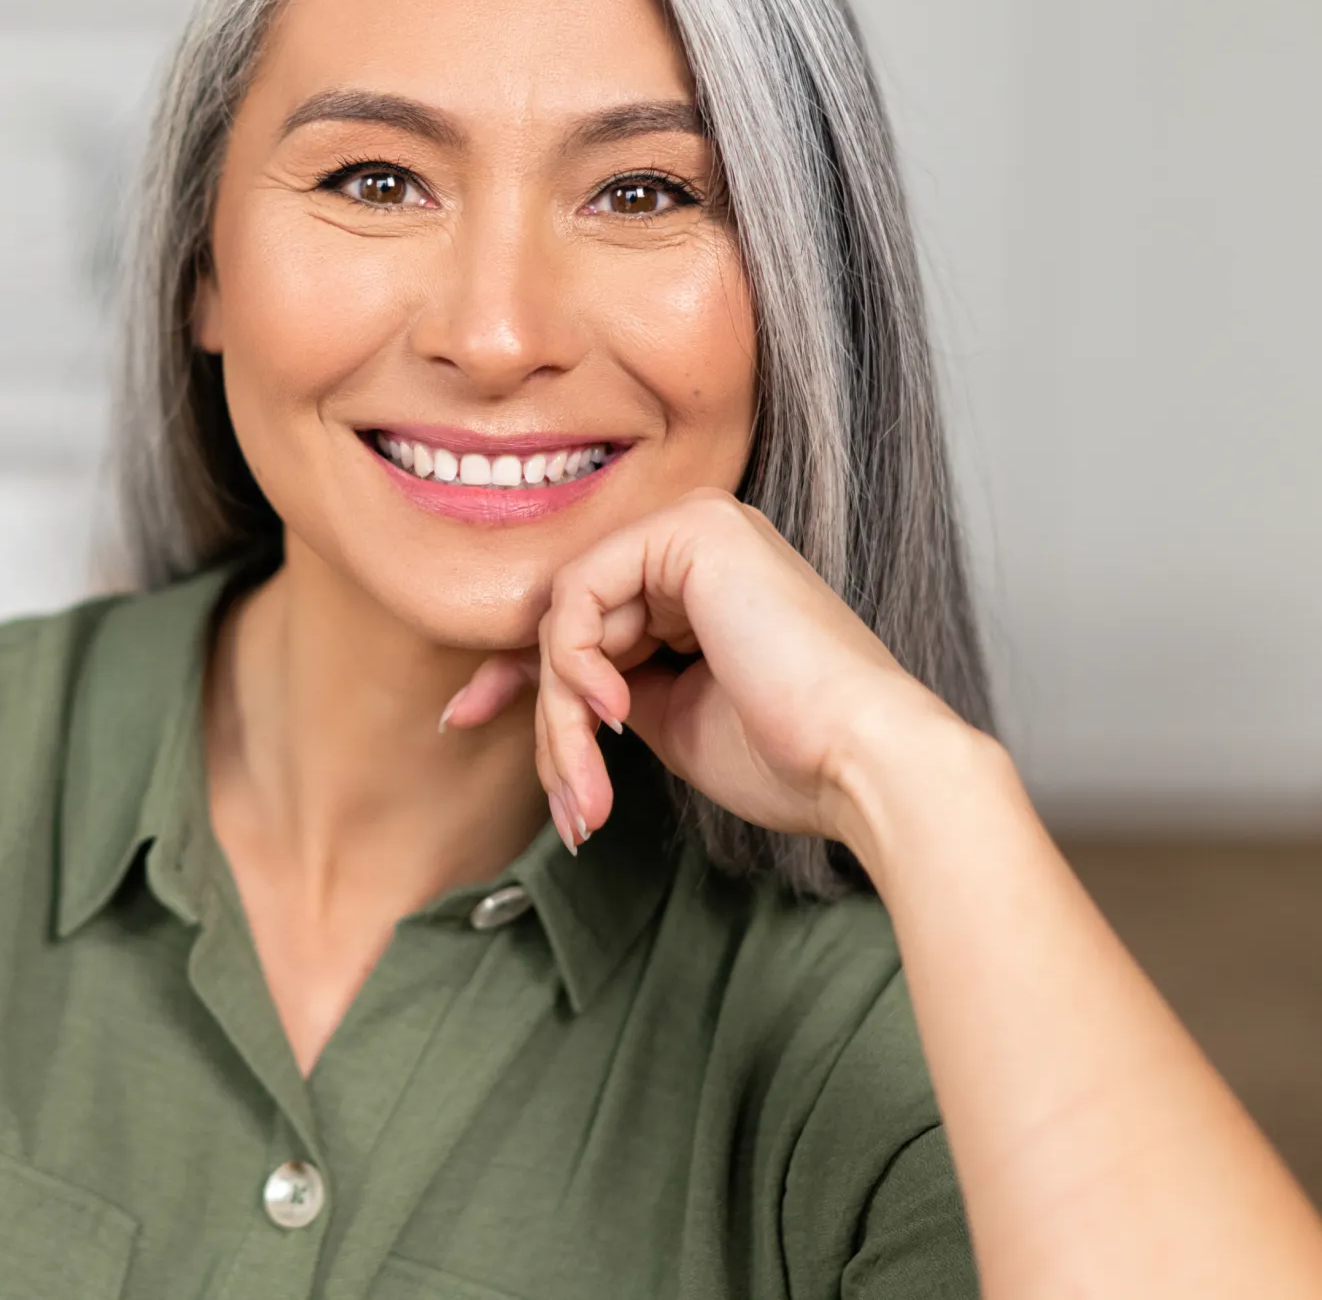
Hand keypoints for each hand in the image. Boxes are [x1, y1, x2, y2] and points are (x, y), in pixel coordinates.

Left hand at [439, 487, 962, 853]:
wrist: (862, 762)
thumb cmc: (787, 756)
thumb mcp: (672, 720)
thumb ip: (611, 689)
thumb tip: (540, 691)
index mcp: (700, 584)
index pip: (582, 617)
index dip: (519, 675)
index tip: (465, 718)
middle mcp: (695, 543)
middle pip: (569, 621)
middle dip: (546, 717)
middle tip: (565, 799)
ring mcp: (695, 527)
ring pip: (568, 618)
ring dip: (563, 717)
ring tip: (588, 790)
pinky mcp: (692, 530)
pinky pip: (581, 596)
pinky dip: (576, 666)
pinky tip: (616, 713)